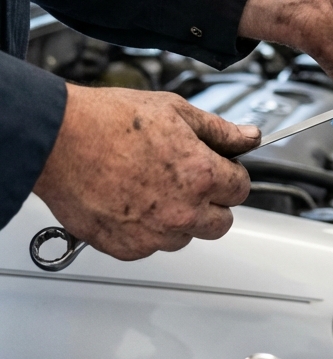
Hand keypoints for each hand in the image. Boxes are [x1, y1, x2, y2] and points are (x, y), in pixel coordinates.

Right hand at [32, 85, 259, 259]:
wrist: (57, 139)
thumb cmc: (109, 122)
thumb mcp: (177, 111)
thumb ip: (221, 131)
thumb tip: (249, 137)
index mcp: (201, 176)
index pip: (241, 189)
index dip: (231, 174)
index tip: (219, 168)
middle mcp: (182, 211)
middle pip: (222, 222)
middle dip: (212, 202)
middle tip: (189, 180)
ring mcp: (153, 233)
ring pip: (186, 236)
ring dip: (180, 218)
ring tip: (153, 188)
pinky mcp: (126, 247)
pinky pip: (151, 246)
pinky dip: (146, 230)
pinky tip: (132, 201)